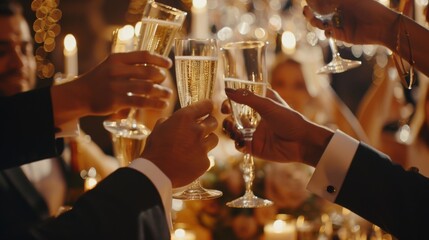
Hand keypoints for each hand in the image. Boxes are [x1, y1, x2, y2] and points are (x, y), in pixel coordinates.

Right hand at [52, 51, 172, 124]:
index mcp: (117, 58)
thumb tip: (155, 68)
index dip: (159, 59)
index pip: (143, 55)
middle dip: (161, 77)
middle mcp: (117, 70)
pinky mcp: (116, 101)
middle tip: (165, 82)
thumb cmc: (99, 80)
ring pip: (147, 87)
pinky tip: (162, 105)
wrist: (79, 95)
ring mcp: (116, 86)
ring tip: (168, 95)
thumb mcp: (111, 66)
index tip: (169, 64)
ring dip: (161, 92)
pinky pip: (141, 102)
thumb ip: (129, 65)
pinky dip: (155, 104)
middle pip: (148, 72)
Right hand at [142, 100, 218, 187]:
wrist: (156, 172)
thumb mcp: (159, 127)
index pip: (207, 105)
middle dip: (208, 124)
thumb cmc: (155, 148)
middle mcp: (197, 130)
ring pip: (214, 138)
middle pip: (214, 121)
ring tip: (196, 145)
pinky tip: (190, 160)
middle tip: (201, 129)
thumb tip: (174, 119)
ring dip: (207, 140)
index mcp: (185, 117)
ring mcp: (203, 146)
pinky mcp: (205, 162)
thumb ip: (171, 120)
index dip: (207, 106)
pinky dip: (200, 157)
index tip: (207, 108)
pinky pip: (207, 156)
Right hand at [222, 88, 333, 166]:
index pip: (241, 100)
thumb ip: (247, 98)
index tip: (227, 98)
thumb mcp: (268, 105)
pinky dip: (236, 141)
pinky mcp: (254, 147)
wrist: (302, 143)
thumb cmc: (289, 120)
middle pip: (234, 116)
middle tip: (226, 113)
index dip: (232, 99)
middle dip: (227, 115)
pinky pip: (239, 144)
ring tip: (233, 127)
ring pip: (233, 130)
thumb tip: (228, 90)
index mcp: (261, 105)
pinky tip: (240, 139)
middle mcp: (256, 119)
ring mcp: (254, 133)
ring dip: (229, 128)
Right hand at [303, 0, 396, 48]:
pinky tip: (329, 30)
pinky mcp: (342, 35)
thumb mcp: (349, 2)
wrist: (383, 26)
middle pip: (320, 12)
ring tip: (315, 21)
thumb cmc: (369, 8)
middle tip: (306, 9)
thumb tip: (314, 1)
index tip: (307, 0)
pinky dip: (327, 32)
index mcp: (341, 2)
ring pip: (323, 23)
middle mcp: (339, 12)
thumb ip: (332, 2)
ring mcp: (340, 24)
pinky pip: (330, 34)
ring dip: (316, 22)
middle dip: (312, 11)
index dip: (314, 1)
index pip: (323, 1)